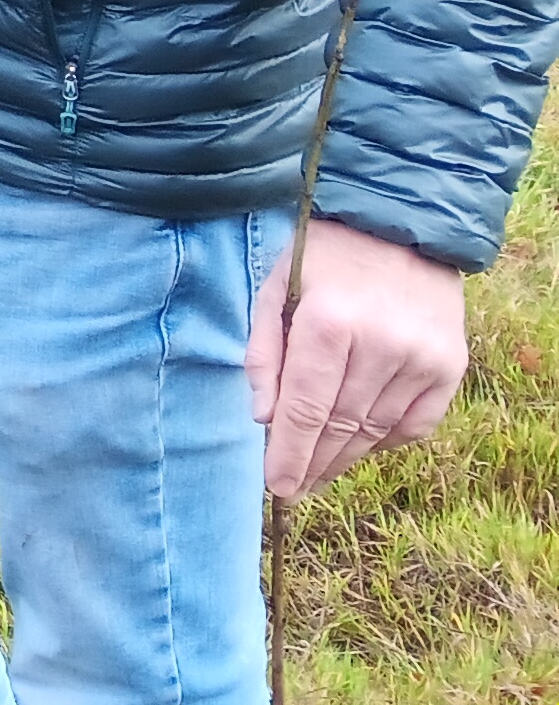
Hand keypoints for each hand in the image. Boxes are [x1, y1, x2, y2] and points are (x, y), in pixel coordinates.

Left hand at [252, 218, 467, 497]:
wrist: (399, 228)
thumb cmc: (323, 259)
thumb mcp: (275, 289)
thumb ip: (265, 353)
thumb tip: (264, 417)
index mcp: (329, 324)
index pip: (307, 409)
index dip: (290, 453)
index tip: (276, 485)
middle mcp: (382, 345)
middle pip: (341, 426)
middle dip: (314, 463)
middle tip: (293, 487)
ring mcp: (423, 358)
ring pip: (376, 430)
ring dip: (346, 458)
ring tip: (319, 474)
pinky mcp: (451, 366)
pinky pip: (415, 424)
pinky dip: (386, 440)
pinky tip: (361, 447)